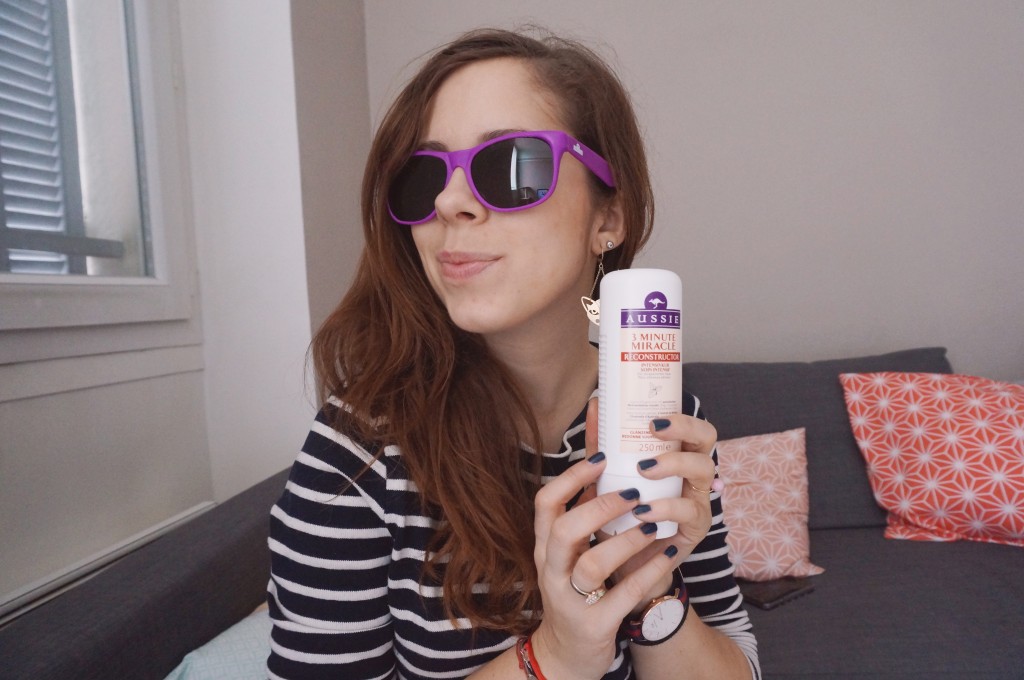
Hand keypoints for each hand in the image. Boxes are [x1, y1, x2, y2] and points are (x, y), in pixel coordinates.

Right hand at [529, 402, 682, 678]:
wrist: (566, 653)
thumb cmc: (576, 586)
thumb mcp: (571, 547)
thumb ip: (583, 505)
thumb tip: (599, 446)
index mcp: (546, 545)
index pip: (545, 502)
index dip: (572, 476)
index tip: (604, 455)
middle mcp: (552, 569)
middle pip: (563, 529)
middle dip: (599, 506)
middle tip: (634, 491)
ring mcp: (570, 599)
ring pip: (592, 564)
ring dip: (626, 540)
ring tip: (654, 522)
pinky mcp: (594, 625)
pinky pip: (623, 595)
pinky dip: (649, 570)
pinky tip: (671, 552)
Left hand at [589, 400, 719, 606]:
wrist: (623, 565)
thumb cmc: (619, 514)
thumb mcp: (609, 476)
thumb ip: (603, 444)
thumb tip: (596, 404)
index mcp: (677, 457)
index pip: (691, 426)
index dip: (680, 417)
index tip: (652, 418)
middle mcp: (694, 474)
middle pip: (707, 440)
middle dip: (684, 429)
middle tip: (653, 431)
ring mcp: (699, 499)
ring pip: (704, 470)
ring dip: (673, 464)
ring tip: (643, 470)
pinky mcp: (696, 528)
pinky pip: (689, 511)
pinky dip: (665, 507)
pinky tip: (643, 511)